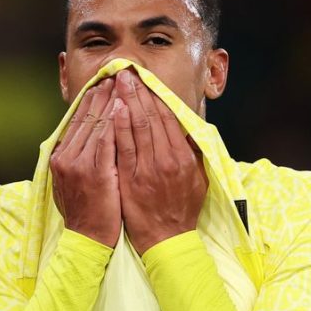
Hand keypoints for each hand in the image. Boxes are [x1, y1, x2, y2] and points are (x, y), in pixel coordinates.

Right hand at [50, 78, 120, 246]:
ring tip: (124, 84)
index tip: (105, 83)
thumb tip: (86, 136)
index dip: (92, 100)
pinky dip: (114, 123)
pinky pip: (106, 141)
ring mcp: (78, 165)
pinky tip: (124, 108)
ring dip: (111, 101)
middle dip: (104, 93)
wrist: (88, 241)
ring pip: (96, 124)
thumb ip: (79, 157)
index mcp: (61, 157)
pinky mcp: (94, 174)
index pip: (77, 120)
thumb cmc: (87, 213)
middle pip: (86, 116)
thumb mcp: (74, 181)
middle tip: (118, 74)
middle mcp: (66, 157)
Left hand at [113, 70, 206, 253]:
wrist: (166, 239)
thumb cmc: (181, 209)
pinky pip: (123, 146)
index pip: (168, 118)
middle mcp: (167, 159)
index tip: (146, 79)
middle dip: (139, 91)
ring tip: (118, 81)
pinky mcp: (130, 178)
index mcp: (184, 157)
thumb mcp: (198, 179)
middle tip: (128, 71)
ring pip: (137, 126)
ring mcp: (147, 169)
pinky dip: (118, 125)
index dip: (156, 95)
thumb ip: (193, 152)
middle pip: (152, 116)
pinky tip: (112, 108)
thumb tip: (188, 128)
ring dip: (126, 101)